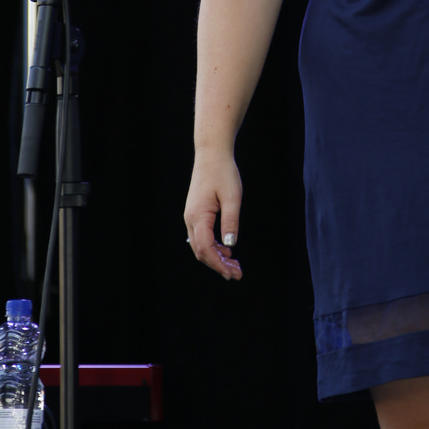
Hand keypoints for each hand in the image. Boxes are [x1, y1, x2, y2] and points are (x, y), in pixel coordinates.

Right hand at [184, 150, 243, 279]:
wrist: (211, 154)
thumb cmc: (223, 172)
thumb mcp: (232, 196)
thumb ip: (231, 220)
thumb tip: (230, 244)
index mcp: (198, 216)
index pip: (206, 249)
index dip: (219, 264)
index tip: (233, 274)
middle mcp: (191, 219)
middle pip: (201, 251)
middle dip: (218, 265)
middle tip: (237, 274)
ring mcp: (191, 216)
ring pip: (201, 245)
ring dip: (217, 257)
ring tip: (235, 265)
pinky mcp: (196, 213)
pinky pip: (202, 236)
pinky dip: (214, 246)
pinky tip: (227, 249)